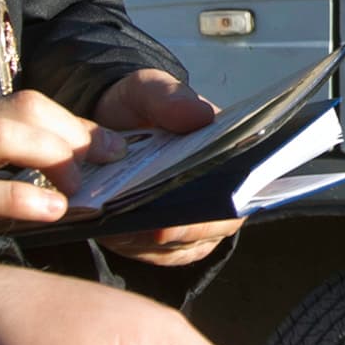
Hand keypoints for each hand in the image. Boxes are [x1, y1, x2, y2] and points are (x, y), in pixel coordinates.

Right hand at [0, 90, 95, 230]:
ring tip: (82, 185)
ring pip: (5, 133)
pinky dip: (21, 198)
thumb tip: (28, 173)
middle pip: (24, 107)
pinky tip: (51, 211)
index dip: (70, 123)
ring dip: (56, 155)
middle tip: (111, 161)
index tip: (104, 146)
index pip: (20, 103)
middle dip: (75, 132)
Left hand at [91, 69, 240, 267]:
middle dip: (183, 228)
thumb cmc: (137, 106)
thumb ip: (169, 98)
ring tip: (125, 226)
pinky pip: (158, 255)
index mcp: (227, 156)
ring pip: (183, 246)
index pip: (243, 189)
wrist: (102, 123)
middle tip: (154, 225)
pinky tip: (116, 233)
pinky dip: (136, 247)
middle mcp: (217, 193)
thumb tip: (200, 115)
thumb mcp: (148, 89)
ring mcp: (191, 221)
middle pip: (215, 226)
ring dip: (153, 240)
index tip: (198, 206)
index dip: (225, 204)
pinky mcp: (162, 241)